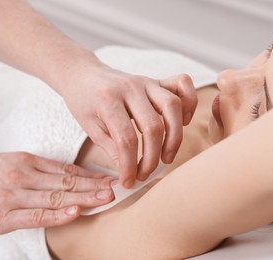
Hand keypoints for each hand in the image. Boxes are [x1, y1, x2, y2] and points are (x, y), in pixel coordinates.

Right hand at [0, 152, 113, 233]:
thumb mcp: (11, 162)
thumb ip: (39, 169)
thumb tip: (69, 176)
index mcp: (27, 161)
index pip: (66, 169)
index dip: (90, 175)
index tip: (108, 178)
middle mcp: (22, 175)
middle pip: (65, 181)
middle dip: (93, 185)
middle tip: (116, 188)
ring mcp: (13, 196)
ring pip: (55, 197)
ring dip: (83, 198)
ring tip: (104, 198)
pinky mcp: (2, 217)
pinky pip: (35, 215)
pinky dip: (57, 214)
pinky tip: (75, 212)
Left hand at [60, 61, 196, 187]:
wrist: (82, 74)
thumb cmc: (83, 101)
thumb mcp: (89, 127)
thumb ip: (111, 147)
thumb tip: (129, 170)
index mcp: (108, 100)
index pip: (126, 139)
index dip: (129, 165)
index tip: (128, 181)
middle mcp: (130, 88)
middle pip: (152, 126)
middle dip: (152, 157)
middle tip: (145, 174)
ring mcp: (145, 82)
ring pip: (173, 106)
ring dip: (175, 137)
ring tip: (167, 157)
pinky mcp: (156, 80)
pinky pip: (182, 84)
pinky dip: (189, 103)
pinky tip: (182, 122)